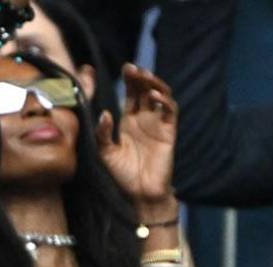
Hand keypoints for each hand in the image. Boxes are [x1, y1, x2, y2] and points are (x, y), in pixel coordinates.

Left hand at [97, 64, 177, 211]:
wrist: (139, 193)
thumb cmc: (122, 175)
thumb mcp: (105, 153)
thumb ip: (103, 134)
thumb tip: (104, 113)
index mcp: (128, 122)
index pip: (131, 95)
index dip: (129, 81)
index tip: (124, 68)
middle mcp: (144, 119)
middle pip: (145, 91)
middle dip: (140, 78)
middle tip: (132, 68)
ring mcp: (158, 124)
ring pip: (160, 96)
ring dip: (153, 85)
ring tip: (144, 76)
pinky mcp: (169, 132)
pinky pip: (170, 112)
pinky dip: (164, 101)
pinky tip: (154, 96)